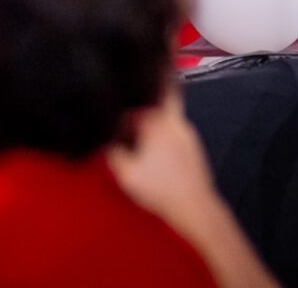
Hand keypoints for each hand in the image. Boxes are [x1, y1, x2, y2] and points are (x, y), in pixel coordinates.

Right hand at [111, 89, 277, 287]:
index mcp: (157, 121)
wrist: (195, 209)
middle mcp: (175, 121)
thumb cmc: (160, 190)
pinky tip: (154, 150)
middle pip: (164, 92)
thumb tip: (102, 133)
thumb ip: (111, 149)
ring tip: (138, 132)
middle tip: (137, 87)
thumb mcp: (124, 173)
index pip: (138, 95)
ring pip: (168, 113)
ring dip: (153, 116)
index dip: (123, 100)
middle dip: (150, 88)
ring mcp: (188, 133)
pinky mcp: (194, 146)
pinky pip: (174, 129)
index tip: (113, 105)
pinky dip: (163, 131)